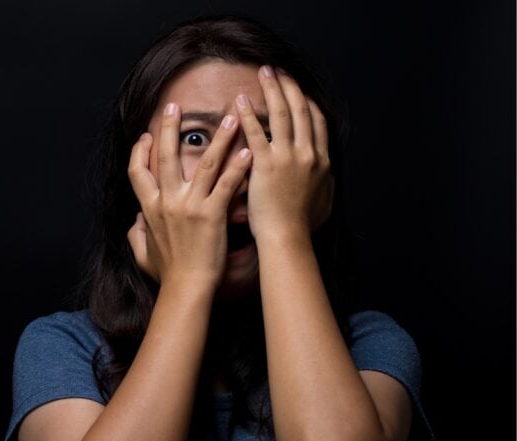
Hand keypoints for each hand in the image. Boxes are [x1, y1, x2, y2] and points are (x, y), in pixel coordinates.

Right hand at [126, 103, 251, 290]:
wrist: (186, 288)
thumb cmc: (168, 274)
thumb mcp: (143, 254)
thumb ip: (136, 235)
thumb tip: (134, 222)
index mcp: (150, 209)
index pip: (137, 172)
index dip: (139, 151)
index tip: (146, 136)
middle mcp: (167, 202)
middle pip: (165, 157)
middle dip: (168, 128)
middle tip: (175, 106)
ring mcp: (189, 206)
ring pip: (204, 163)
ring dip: (218, 137)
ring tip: (231, 117)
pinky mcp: (212, 214)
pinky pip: (226, 183)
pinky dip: (239, 166)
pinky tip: (250, 150)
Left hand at [235, 66, 334, 239]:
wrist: (287, 238)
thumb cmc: (302, 226)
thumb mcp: (324, 203)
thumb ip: (327, 186)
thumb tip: (330, 178)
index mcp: (322, 161)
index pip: (317, 121)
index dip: (307, 101)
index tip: (297, 89)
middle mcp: (308, 154)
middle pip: (300, 110)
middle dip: (289, 86)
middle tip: (277, 71)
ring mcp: (288, 157)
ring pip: (281, 114)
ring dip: (273, 89)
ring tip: (264, 73)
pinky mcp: (266, 164)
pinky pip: (256, 132)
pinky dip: (249, 114)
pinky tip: (241, 100)